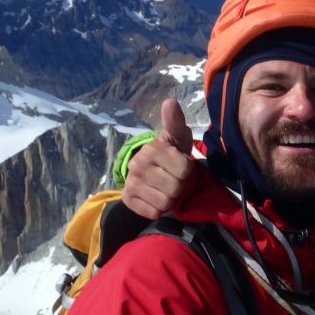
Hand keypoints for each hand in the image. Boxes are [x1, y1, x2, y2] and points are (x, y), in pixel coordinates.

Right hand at [122, 98, 194, 218]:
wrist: (151, 167)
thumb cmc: (171, 151)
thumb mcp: (177, 136)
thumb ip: (175, 121)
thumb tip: (170, 101)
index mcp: (153, 148)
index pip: (185, 170)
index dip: (187, 169)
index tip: (179, 164)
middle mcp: (138, 165)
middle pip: (176, 188)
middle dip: (179, 185)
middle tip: (172, 176)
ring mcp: (131, 183)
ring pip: (165, 203)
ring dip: (169, 197)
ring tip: (164, 186)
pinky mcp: (127, 199)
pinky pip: (153, 213)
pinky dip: (157, 208)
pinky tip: (154, 196)